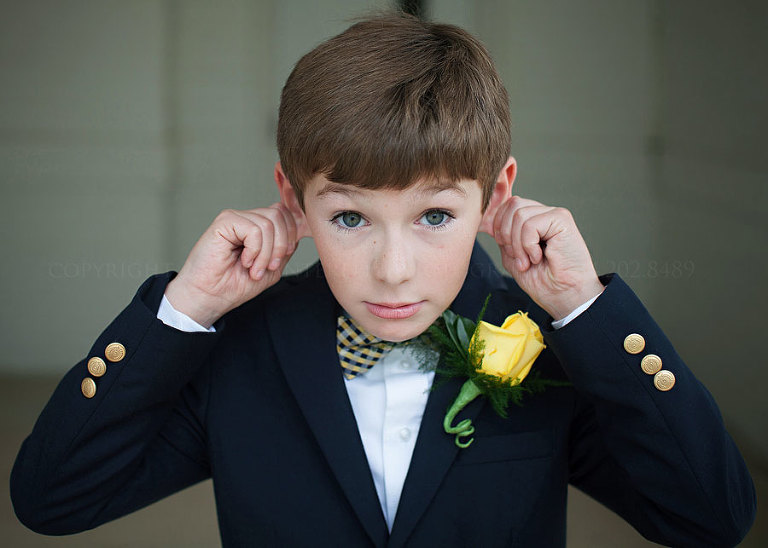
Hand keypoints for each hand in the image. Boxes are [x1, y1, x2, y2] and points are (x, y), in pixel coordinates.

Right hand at [164, 203, 309, 327]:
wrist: (210, 297)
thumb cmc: (236, 284)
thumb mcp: (273, 267)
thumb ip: (286, 246)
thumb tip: (303, 226)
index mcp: (260, 227)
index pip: (286, 213)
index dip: (294, 232)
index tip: (283, 257)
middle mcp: (248, 218)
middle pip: (281, 214)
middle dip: (282, 245)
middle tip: (269, 267)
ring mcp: (236, 218)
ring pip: (270, 223)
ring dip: (266, 253)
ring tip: (254, 269)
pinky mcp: (225, 221)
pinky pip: (255, 229)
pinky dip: (255, 250)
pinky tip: (244, 261)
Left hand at [481, 196, 603, 320]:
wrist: (563, 295)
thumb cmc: (542, 281)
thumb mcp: (512, 256)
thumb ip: (503, 236)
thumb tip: (489, 219)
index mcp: (533, 219)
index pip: (507, 206)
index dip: (498, 226)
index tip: (506, 249)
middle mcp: (544, 213)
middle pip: (512, 205)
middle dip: (506, 234)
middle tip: (518, 258)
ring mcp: (553, 214)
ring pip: (519, 214)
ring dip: (518, 244)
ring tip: (529, 261)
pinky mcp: (561, 219)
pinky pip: (530, 224)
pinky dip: (528, 245)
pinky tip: (539, 257)